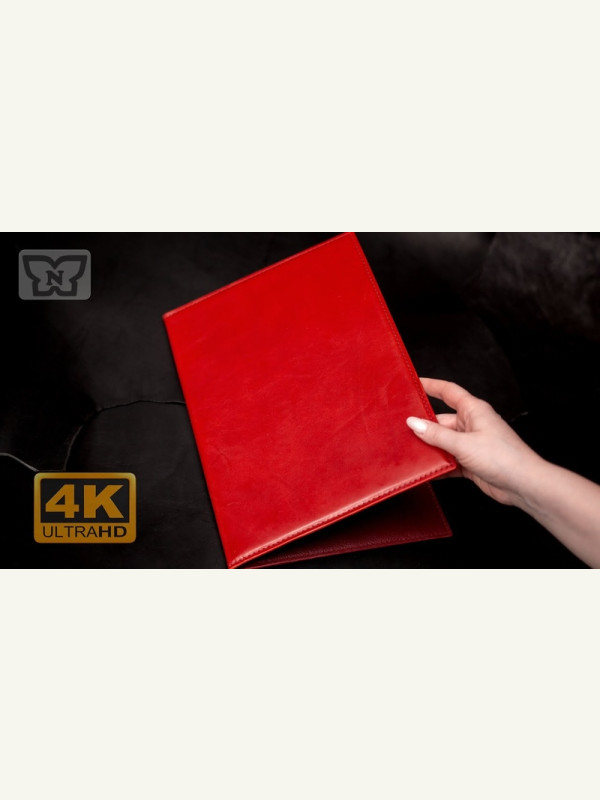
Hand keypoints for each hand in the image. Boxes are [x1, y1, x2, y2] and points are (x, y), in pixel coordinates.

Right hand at [406, 378, 543, 506]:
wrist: (523, 485)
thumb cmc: (503, 457)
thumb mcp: (463, 444)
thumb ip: (436, 434)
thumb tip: (413, 423)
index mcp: (474, 411)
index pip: (448, 392)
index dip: (431, 385)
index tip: (414, 383)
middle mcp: (472, 425)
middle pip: (441, 421)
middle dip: (423, 427)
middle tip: (401, 431)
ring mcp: (471, 444)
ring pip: (443, 442)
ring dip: (429, 448)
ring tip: (409, 452)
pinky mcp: (471, 462)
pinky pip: (448, 460)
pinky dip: (438, 465)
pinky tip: (425, 470)